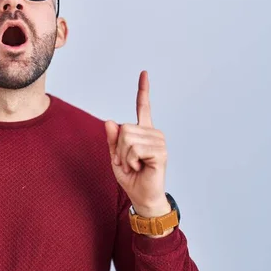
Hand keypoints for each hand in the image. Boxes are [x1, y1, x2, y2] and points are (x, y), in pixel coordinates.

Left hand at [105, 70, 169, 217]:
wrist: (142, 197)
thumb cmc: (131, 177)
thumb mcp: (115, 157)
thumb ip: (112, 140)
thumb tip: (110, 121)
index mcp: (143, 131)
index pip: (143, 106)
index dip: (143, 90)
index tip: (144, 73)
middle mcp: (153, 133)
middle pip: (124, 128)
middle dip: (118, 148)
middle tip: (127, 162)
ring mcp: (159, 141)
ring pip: (127, 138)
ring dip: (124, 156)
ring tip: (134, 165)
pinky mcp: (161, 151)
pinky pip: (134, 148)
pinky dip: (130, 160)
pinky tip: (140, 167)